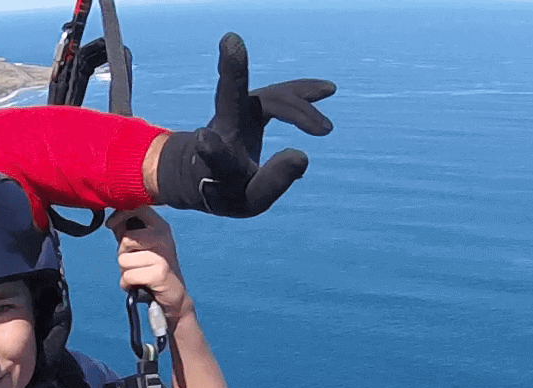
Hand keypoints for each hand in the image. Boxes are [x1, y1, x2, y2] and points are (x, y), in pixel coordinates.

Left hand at [108, 207, 192, 322]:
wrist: (173, 294)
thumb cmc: (152, 267)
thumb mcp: (140, 245)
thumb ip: (127, 231)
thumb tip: (111, 220)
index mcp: (159, 226)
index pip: (137, 208)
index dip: (119, 215)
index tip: (111, 225)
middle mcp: (163, 237)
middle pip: (126, 239)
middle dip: (122, 253)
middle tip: (133, 262)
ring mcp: (163, 255)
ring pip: (124, 260)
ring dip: (125, 271)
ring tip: (138, 274)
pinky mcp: (160, 273)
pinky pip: (128, 276)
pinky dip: (127, 284)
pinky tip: (138, 285)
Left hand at [156, 33, 336, 217]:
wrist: (206, 170)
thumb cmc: (229, 191)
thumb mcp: (249, 199)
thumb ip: (273, 181)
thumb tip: (302, 156)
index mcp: (216, 162)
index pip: (216, 156)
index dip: (212, 150)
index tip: (204, 140)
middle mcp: (223, 128)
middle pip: (229, 101)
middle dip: (231, 75)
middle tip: (230, 43)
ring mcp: (238, 112)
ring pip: (267, 98)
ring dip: (298, 97)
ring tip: (328, 92)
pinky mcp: (252, 104)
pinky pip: (280, 96)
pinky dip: (302, 94)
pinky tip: (328, 90)